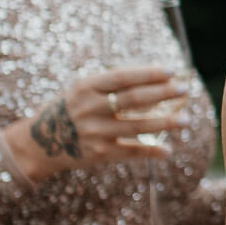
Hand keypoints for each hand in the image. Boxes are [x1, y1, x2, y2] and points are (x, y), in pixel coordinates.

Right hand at [2, 66, 190, 182]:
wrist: (39, 143)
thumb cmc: (72, 108)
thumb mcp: (84, 89)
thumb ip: (113, 83)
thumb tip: (157, 76)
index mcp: (86, 87)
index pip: (122, 77)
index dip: (148, 73)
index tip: (172, 71)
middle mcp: (89, 108)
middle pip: (133, 99)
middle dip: (162, 93)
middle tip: (185, 90)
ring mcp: (94, 132)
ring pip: (136, 127)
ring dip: (165, 123)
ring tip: (186, 121)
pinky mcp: (98, 153)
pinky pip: (130, 152)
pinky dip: (151, 151)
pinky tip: (168, 150)